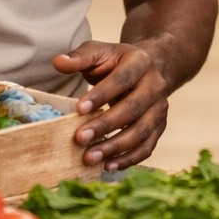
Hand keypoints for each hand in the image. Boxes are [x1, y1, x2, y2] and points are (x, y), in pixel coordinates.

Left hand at [53, 40, 169, 171]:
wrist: (149, 67)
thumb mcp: (99, 52)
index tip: (79, 109)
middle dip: (105, 126)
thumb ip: (79, 57)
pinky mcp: (160, 126)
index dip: (101, 95)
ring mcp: (160, 108)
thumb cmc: (117, 62)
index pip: (121, 80)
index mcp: (140, 62)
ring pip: (142, 131)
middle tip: (80, 139)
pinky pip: (147, 146)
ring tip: (90, 157)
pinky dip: (129, 159)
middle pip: (133, 108)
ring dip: (116, 147)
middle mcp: (155, 85)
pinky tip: (108, 166)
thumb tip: (57, 62)